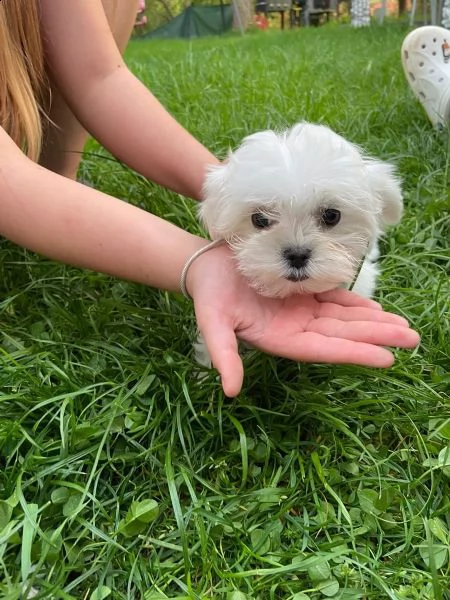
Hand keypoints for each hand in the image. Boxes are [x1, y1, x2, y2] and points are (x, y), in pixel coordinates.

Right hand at [188, 244, 419, 396]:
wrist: (207, 267)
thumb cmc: (209, 294)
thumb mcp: (212, 323)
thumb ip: (223, 355)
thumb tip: (230, 391)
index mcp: (279, 339)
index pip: (324, 350)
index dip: (354, 353)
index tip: (386, 358)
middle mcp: (295, 327)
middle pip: (342, 334)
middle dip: (377, 336)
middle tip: (412, 338)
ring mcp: (301, 310)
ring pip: (344, 317)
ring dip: (373, 321)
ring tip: (404, 326)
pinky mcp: (302, 290)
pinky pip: (334, 298)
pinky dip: (355, 303)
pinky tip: (376, 307)